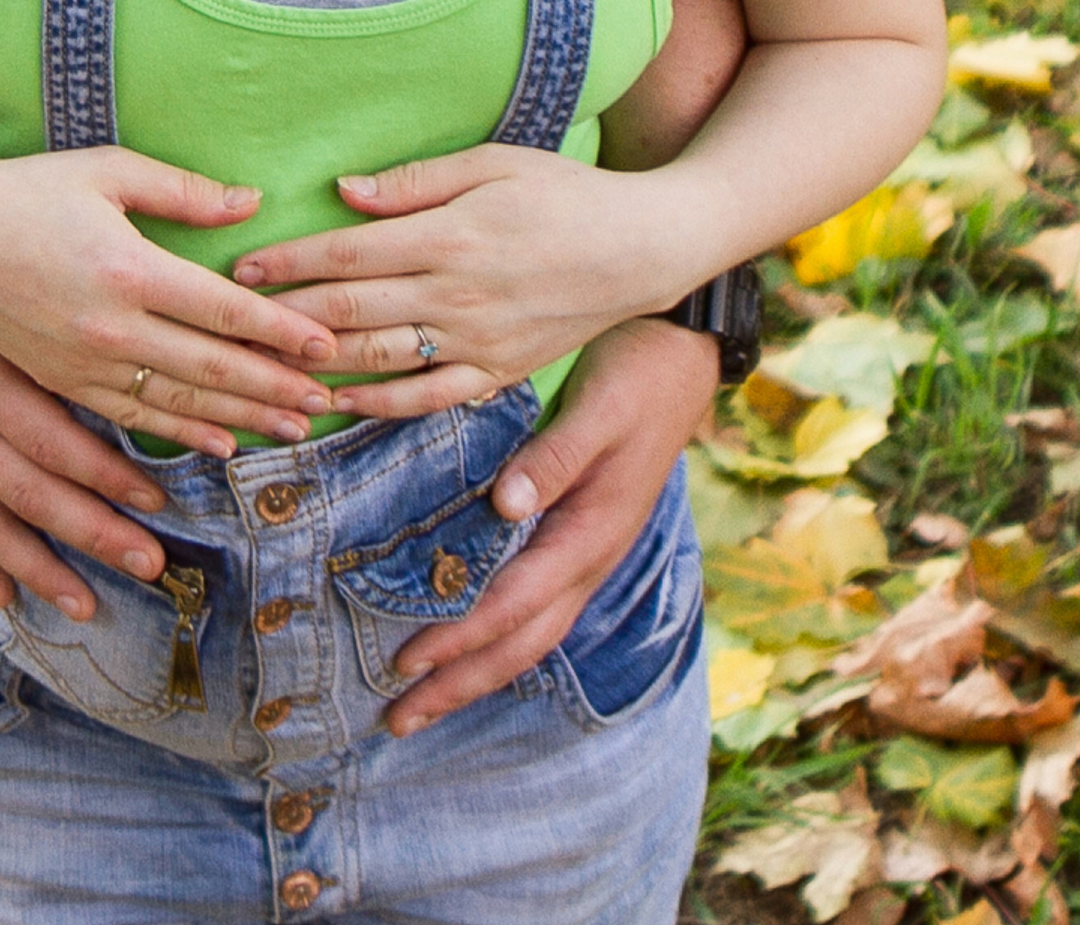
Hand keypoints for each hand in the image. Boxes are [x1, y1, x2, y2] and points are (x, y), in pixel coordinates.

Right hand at [0, 149, 337, 452]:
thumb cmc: (27, 191)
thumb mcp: (106, 171)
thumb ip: (182, 190)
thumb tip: (251, 203)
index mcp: (128, 267)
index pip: (223, 309)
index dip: (280, 331)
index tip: (325, 347)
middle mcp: (110, 326)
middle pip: (211, 367)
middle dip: (275, 387)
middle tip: (326, 403)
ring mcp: (82, 363)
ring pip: (178, 404)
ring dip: (240, 419)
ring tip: (292, 431)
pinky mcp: (61, 382)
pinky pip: (133, 419)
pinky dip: (182, 434)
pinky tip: (219, 443)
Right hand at [0, 270, 173, 624]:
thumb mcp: (9, 274)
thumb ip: (77, 306)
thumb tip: (155, 330)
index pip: (57, 441)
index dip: (110, 476)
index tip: (161, 500)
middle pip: (31, 490)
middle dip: (93, 533)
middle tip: (150, 565)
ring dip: (39, 567)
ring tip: (88, 605)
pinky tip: (6, 596)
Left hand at [232, 147, 698, 415]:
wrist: (644, 248)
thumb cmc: (565, 192)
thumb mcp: (493, 162)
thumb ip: (415, 181)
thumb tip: (344, 192)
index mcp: (450, 236)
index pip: (347, 255)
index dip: (289, 262)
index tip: (242, 265)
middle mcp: (457, 296)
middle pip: (350, 313)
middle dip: (283, 316)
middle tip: (230, 320)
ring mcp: (478, 342)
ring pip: (379, 360)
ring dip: (316, 365)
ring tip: (263, 365)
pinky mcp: (498, 372)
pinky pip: (428, 398)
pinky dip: (379, 404)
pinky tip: (338, 401)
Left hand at [384, 317, 719, 734]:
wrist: (681, 359)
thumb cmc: (636, 378)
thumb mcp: (598, 410)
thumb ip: (554, 458)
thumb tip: (506, 505)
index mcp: (590, 534)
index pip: (514, 606)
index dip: (459, 638)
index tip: (405, 663)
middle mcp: (589, 558)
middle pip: (520, 643)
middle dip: (460, 684)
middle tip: (398, 721)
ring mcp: (588, 553)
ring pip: (528, 634)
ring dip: (475, 672)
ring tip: (420, 701)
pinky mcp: (581, 538)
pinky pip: (535, 608)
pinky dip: (496, 637)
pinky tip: (466, 641)